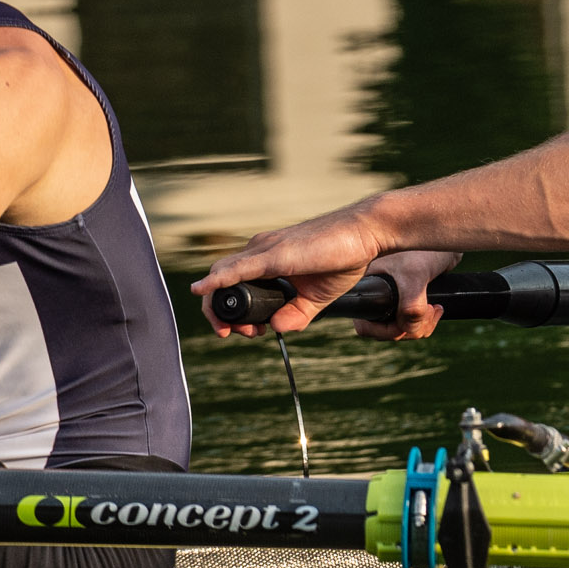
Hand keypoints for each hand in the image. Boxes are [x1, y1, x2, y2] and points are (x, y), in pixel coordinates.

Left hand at [192, 203, 394, 335]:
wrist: (366, 233)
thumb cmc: (345, 256)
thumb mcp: (317, 297)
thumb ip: (296, 313)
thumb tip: (275, 328)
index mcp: (268, 258)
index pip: (234, 283)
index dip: (232, 311)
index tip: (248, 330)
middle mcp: (260, 250)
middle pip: (221, 279)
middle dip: (220, 312)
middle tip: (238, 334)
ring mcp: (264, 249)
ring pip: (221, 275)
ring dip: (217, 304)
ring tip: (230, 329)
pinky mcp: (273, 254)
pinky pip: (236, 269)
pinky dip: (217, 281)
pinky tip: (203, 290)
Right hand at [349, 250, 462, 341]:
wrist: (450, 232)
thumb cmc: (425, 246)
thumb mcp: (415, 276)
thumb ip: (410, 307)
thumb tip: (408, 331)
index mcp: (367, 287)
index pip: (365, 325)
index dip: (385, 331)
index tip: (405, 325)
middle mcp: (377, 293)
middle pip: (387, 330)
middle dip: (410, 329)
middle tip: (428, 313)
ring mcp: (394, 295)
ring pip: (403, 326)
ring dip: (421, 325)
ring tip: (435, 309)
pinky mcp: (411, 295)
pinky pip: (415, 319)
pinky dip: (426, 319)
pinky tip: (437, 308)